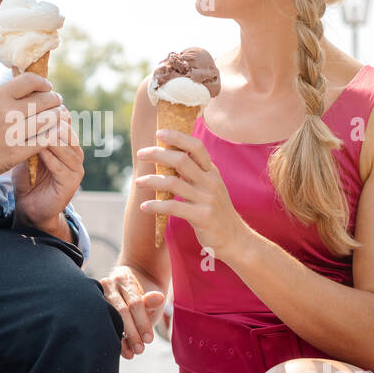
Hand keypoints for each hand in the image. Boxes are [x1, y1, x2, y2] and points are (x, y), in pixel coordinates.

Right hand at [0, 73, 62, 181]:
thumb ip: (4, 97)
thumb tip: (25, 90)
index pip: (31, 80)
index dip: (44, 84)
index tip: (47, 89)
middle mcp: (7, 111)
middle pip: (46, 100)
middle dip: (55, 102)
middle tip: (58, 106)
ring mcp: (12, 132)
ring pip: (50, 120)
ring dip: (58, 119)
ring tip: (58, 120)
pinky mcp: (15, 153)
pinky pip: (45, 141)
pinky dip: (52, 137)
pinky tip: (52, 137)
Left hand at [13, 107, 83, 230]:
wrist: (30, 207)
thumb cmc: (27, 178)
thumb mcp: (26, 152)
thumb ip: (29, 136)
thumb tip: (21, 112)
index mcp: (66, 143)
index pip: (63, 119)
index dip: (48, 113)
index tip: (30, 107)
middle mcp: (74, 152)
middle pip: (66, 129)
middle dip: (49, 123)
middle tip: (32, 118)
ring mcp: (76, 167)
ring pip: (65, 146)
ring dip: (49, 139)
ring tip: (34, 133)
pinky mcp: (72, 182)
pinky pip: (61, 166)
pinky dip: (49, 158)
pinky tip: (38, 152)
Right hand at [100, 265, 165, 359]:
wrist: (132, 282)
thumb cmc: (143, 294)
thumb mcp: (151, 296)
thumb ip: (151, 301)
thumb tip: (159, 298)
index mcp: (124, 279)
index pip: (135, 303)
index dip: (142, 322)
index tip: (149, 340)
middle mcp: (108, 284)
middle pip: (121, 312)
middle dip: (131, 333)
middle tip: (140, 350)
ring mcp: (98, 295)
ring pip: (110, 319)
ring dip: (121, 339)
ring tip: (130, 354)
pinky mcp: (93, 306)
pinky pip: (103, 325)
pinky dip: (113, 338)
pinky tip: (120, 350)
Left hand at [135, 129, 249, 258]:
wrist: (235, 239)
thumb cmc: (217, 212)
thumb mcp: (212, 188)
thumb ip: (196, 173)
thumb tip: (172, 157)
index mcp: (212, 172)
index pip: (196, 147)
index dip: (177, 137)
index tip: (159, 133)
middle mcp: (211, 182)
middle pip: (181, 160)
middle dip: (158, 154)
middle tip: (141, 154)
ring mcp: (207, 199)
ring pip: (173, 183)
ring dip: (152, 180)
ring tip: (138, 182)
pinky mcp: (202, 217)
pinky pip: (173, 207)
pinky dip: (155, 205)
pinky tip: (145, 207)